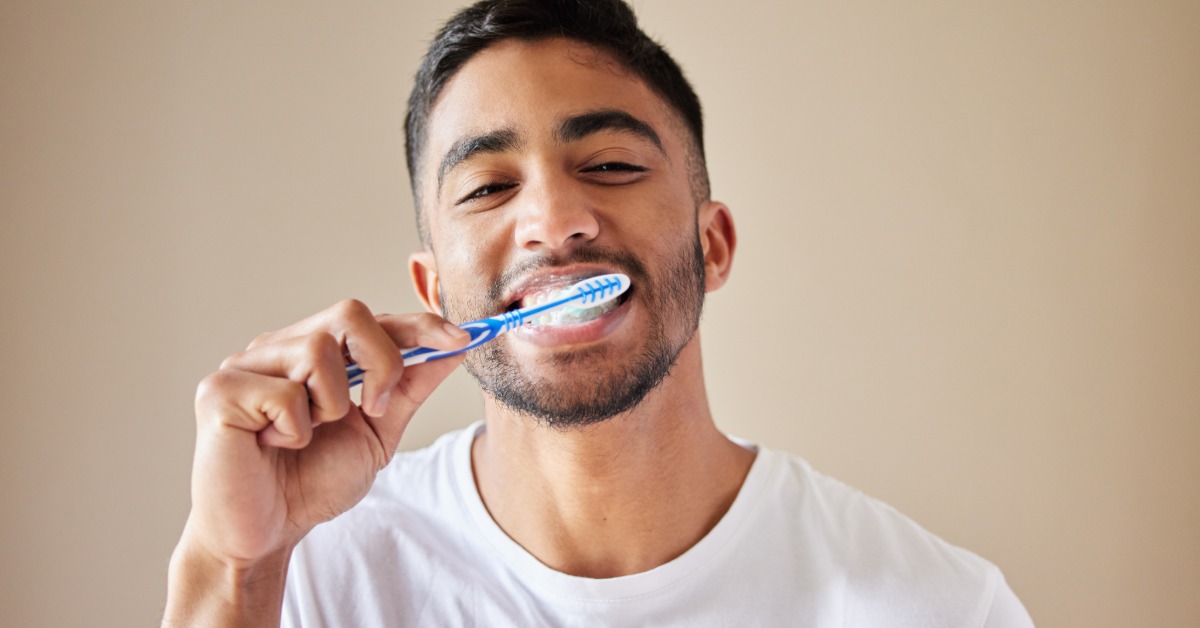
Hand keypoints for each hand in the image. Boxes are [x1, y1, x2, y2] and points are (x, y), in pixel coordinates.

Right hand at [180, 299, 468, 567]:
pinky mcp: (218, 391)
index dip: (419, 325)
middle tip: (374, 410)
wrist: (263, 535)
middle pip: (349, 313)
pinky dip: (295, 429)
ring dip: (331, 406)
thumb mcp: (376, 432)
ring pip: (318, 348)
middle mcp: (276, 348)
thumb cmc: (310, 483)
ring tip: (306, 437)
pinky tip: (274, 446)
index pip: (372, 319)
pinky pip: (284, 393)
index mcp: (310, 353)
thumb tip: (454, 347)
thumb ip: (409, 388)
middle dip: (382, 362)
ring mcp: (243, 365)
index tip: (461, 340)